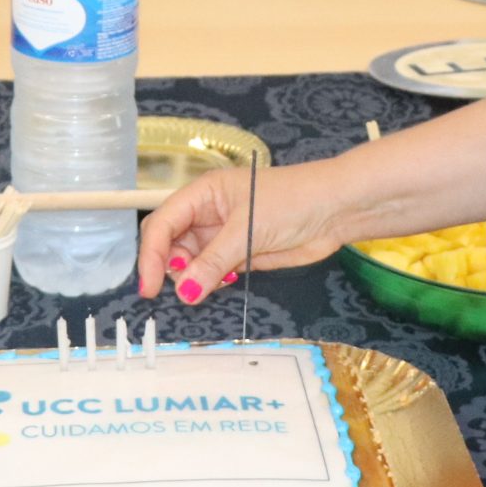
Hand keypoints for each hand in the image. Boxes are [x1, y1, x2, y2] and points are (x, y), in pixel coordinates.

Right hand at [137, 158, 356, 303]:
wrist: (336, 209)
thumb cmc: (291, 203)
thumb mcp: (246, 230)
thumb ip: (213, 262)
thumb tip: (184, 292)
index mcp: (202, 193)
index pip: (162, 223)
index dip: (151, 255)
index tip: (150, 287)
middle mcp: (207, 213)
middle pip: (170, 243)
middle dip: (168, 267)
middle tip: (181, 290)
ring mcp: (223, 235)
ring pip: (190, 261)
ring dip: (190, 279)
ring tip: (205, 288)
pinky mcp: (239, 255)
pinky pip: (212, 272)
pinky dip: (209, 283)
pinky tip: (222, 285)